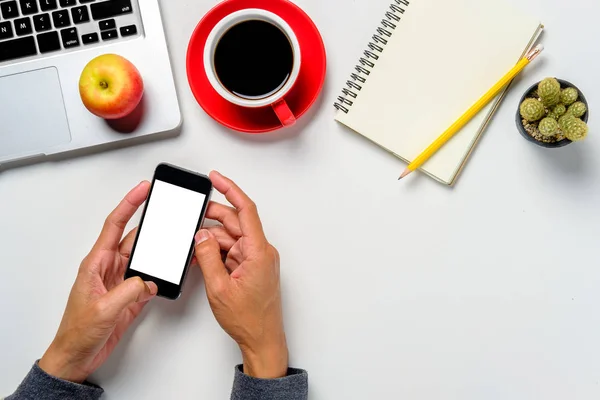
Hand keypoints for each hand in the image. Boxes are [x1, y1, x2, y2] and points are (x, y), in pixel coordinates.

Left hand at [39, 182, 157, 382]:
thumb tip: (150, 280)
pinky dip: (162, 275)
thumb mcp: (103, 309)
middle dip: (153, 225)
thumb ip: (130, 290)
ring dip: (160, 253)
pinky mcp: (131, 296)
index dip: (129, 204)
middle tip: (169, 212)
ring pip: (146, 259)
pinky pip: (150, 279)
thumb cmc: (77, 332)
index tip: (143, 190)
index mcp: (96, 263)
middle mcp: (110, 268)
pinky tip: (170, 273)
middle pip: (136, 238)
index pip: (115, 225)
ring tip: (175, 245)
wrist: (77, 356)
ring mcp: (121, 281)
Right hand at [195, 171, 287, 378]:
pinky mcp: (252, 267)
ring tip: (192, 248)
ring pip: (231, 238)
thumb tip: (200, 235)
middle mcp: (261, 252)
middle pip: (235, 223)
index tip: (216, 178)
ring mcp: (257, 259)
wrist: (262, 340)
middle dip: (212, 219)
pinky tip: (202, 258)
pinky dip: (216, 253)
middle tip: (191, 218)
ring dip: (211, 240)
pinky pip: (232, 251)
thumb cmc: (249, 319)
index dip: (230, 189)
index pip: (246, 210)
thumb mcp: (219, 288)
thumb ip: (207, 257)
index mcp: (259, 252)